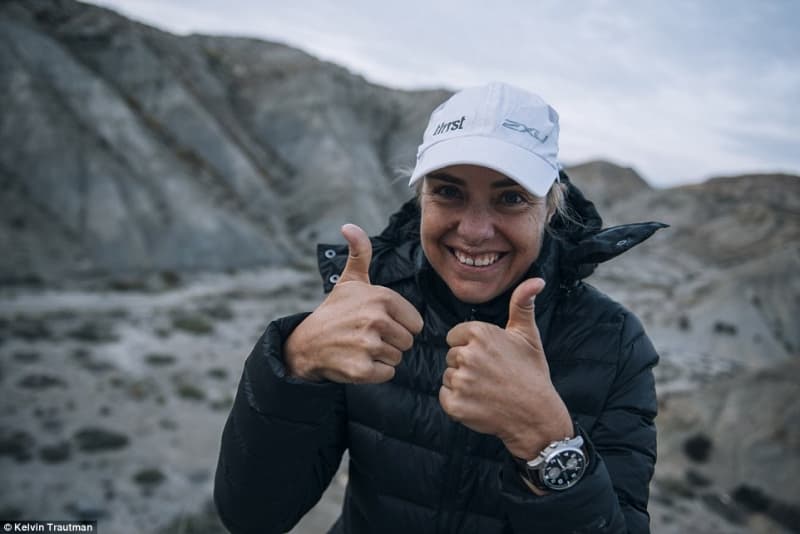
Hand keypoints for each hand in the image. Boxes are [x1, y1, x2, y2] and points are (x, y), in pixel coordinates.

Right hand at [284, 224, 423, 382]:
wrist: (307, 344)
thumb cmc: (335, 311)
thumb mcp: (351, 280)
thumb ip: (360, 253)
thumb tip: (349, 226)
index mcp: (381, 298)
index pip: (416, 323)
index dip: (400, 325)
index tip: (378, 322)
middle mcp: (375, 319)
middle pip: (408, 342)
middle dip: (392, 342)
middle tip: (367, 336)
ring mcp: (368, 345)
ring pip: (397, 358)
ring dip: (382, 357)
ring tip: (360, 347)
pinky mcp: (361, 369)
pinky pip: (387, 373)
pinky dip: (375, 372)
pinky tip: (357, 361)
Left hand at [439, 278, 572, 458]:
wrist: (536, 415)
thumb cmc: (532, 373)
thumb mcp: (528, 335)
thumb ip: (522, 304)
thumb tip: (537, 280)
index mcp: (480, 333)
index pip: (455, 336)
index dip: (471, 347)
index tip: (490, 358)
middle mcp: (467, 355)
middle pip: (451, 356)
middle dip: (467, 365)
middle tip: (491, 375)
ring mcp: (460, 381)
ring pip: (448, 376)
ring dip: (462, 384)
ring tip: (487, 389)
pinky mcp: (455, 404)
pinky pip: (445, 397)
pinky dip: (458, 402)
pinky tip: (479, 403)